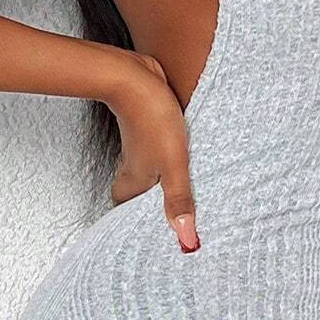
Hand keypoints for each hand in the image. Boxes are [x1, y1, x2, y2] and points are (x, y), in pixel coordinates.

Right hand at [107, 53, 199, 252]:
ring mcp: (139, 150)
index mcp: (134, 183)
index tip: (161, 240)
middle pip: (141, 197)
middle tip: (180, 221)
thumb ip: (180, 201)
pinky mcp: (148, 132)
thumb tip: (186, 241)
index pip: (130, 215)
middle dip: (156, 209)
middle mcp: (133, 169)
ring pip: (150, 175)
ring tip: (188, 197)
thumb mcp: (174, 166)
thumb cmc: (153, 120)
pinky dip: (169, 164)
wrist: (136, 77)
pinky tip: (186, 162)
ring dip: (165, 186)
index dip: (143, 228)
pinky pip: (158, 155)